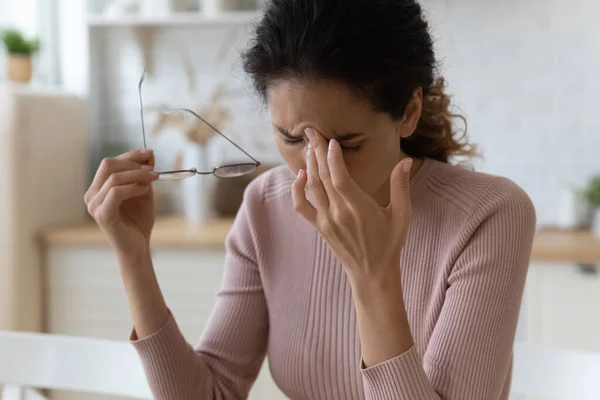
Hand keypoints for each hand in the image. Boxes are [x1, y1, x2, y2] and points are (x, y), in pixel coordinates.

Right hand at [84, 149, 158, 261]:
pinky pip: (116, 192)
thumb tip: (149, 154)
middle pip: (108, 165)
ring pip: (114, 178)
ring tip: (154, 178)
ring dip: (138, 175)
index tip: (149, 153)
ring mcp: (95, 205)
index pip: (109, 163)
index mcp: (98, 188)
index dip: (130, 155)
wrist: (138, 247)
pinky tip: (145, 191)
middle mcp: (92, 195)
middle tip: (153, 168)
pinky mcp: (103, 215)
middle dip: (133, 163)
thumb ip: (143, 174)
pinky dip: (133, 188)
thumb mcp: (143, 192)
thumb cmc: (139, 221)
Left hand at [292, 128, 412, 282]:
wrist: (372, 273)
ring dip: (308, 164)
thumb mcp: (402, 215)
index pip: (340, 178)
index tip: (331, 140)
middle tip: (312, 131)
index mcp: (359, 208)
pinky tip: (301, 175)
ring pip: (312, 187)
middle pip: (322, 177)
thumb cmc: (390, 243)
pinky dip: (297, 189)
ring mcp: (326, 220)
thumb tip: (405, 161)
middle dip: (316, 151)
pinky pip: (301, 205)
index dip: (333, 158)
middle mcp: (339, 213)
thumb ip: (401, 187)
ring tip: (309, 145)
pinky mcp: (319, 227)